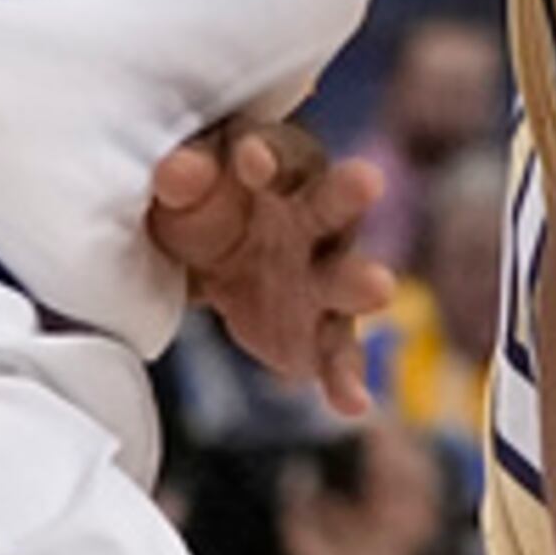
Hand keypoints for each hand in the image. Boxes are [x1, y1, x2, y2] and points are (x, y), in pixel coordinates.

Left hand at [146, 114, 394, 420]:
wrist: (211, 260)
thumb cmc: (204, 202)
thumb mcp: (182, 187)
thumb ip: (182, 177)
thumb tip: (177, 172)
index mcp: (283, 165)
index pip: (281, 153)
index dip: (268, 154)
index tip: (250, 159)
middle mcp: (317, 217)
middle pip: (334, 202)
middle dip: (348, 192)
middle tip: (366, 179)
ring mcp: (324, 277)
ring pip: (345, 277)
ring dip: (362, 281)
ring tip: (378, 287)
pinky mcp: (321, 332)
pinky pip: (337, 354)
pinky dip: (346, 376)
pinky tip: (352, 401)